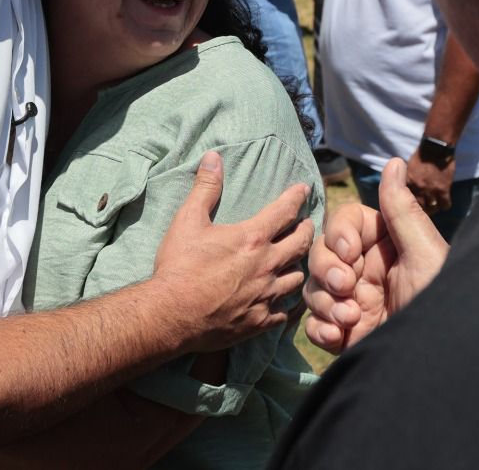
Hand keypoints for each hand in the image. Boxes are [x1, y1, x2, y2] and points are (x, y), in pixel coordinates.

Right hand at [151, 151, 313, 354]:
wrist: (170, 315)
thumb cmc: (179, 266)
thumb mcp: (188, 220)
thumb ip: (205, 188)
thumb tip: (213, 157)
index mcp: (252, 239)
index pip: (285, 211)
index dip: (296, 197)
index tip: (304, 189)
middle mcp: (267, 266)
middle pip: (302, 244)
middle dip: (307, 230)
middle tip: (308, 224)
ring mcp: (266, 296)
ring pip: (298, 278)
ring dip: (299, 266)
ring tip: (296, 260)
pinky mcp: (260, 321)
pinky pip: (285, 311)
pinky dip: (287, 301)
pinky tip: (284, 299)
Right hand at [303, 158, 447, 352]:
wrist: (446, 359)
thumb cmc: (443, 302)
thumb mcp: (425, 254)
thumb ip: (402, 210)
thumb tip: (394, 161)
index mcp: (386, 246)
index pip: (344, 223)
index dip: (339, 234)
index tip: (350, 252)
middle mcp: (367, 271)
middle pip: (322, 254)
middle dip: (327, 270)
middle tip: (347, 288)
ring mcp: (354, 302)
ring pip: (314, 288)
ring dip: (324, 302)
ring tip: (349, 319)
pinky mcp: (347, 334)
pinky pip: (315, 323)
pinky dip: (320, 328)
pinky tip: (339, 336)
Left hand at [404, 149, 454, 214]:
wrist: (436, 148)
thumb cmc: (422, 155)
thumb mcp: (409, 168)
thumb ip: (409, 180)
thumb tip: (407, 190)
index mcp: (408, 183)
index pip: (408, 201)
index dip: (412, 204)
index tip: (415, 205)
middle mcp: (417, 188)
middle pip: (420, 207)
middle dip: (423, 208)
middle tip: (427, 207)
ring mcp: (431, 190)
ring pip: (433, 208)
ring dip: (434, 207)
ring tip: (436, 204)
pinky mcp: (443, 190)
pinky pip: (445, 205)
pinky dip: (445, 204)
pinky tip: (445, 201)